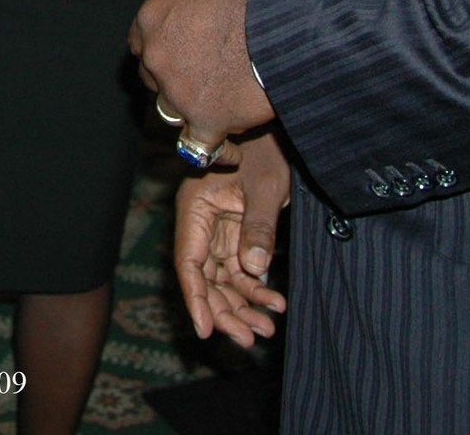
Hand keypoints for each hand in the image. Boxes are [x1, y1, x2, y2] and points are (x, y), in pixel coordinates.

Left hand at [129, 0, 274, 138]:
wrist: (283, 27)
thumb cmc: (256, 0)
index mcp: (153, 18)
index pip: (139, 43)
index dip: (159, 52)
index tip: (174, 57)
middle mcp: (156, 56)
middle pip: (152, 80)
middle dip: (173, 81)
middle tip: (201, 81)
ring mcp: (177, 92)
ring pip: (173, 112)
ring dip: (194, 111)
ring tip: (223, 107)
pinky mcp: (204, 121)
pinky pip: (200, 148)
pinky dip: (220, 151)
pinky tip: (233, 152)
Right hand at [174, 131, 291, 346]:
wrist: (279, 132)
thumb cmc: (267, 149)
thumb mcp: (265, 186)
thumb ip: (258, 227)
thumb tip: (255, 270)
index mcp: (194, 208)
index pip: (189, 263)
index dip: (196, 300)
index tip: (206, 330)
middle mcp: (200, 224)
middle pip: (205, 278)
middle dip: (226, 311)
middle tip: (250, 338)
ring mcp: (218, 231)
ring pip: (223, 280)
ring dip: (243, 305)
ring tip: (266, 328)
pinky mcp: (236, 235)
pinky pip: (241, 270)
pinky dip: (256, 289)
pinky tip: (274, 303)